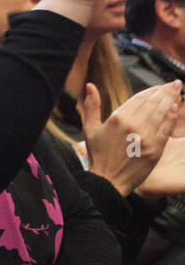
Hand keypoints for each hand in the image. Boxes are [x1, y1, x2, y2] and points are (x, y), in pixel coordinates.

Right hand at [82, 80, 180, 195]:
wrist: (108, 181)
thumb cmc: (97, 155)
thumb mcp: (89, 128)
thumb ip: (91, 105)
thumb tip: (90, 85)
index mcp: (117, 119)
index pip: (139, 99)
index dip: (151, 90)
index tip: (159, 85)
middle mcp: (133, 126)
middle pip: (153, 104)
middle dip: (165, 91)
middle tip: (175, 83)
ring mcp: (145, 138)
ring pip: (161, 114)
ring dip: (171, 100)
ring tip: (177, 90)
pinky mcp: (155, 150)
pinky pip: (166, 129)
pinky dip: (171, 118)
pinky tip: (176, 109)